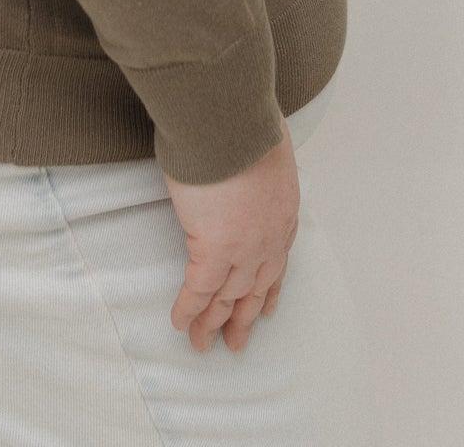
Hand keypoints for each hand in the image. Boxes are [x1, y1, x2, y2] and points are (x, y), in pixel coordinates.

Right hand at [162, 126, 299, 354]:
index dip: (270, 287)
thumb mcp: (264, 141)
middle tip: (238, 342)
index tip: (265, 306)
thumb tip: (241, 150)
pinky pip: (198, 289)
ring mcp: (243, 247)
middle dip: (245, 316)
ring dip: (215, 323)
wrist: (231, 119)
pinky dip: (189, 309)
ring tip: (204, 345)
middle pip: (257, 287)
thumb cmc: (244, 118)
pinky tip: (180, 323)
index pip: (278, 259)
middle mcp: (269, 236)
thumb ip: (256, 158)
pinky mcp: (214, 248)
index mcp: (283, 209)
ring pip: (228, 296)